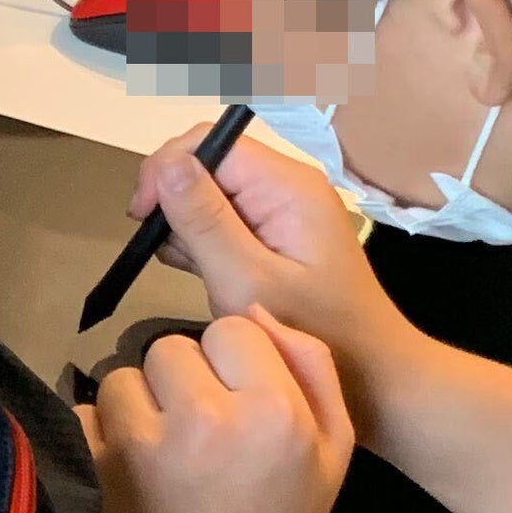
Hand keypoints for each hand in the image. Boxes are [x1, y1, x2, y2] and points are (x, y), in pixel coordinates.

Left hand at [80, 312, 353, 512]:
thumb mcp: (333, 446)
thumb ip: (310, 366)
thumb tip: (256, 309)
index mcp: (272, 410)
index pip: (230, 328)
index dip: (231, 362)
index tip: (234, 401)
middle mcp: (206, 419)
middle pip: (169, 348)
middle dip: (180, 381)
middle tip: (196, 431)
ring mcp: (142, 446)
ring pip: (122, 378)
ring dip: (137, 406)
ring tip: (162, 453)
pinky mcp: (97, 471)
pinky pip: (85, 415)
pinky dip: (101, 437)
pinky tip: (129, 471)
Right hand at [129, 119, 407, 378]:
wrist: (370, 369)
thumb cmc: (312, 330)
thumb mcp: (247, 279)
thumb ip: (204, 221)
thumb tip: (166, 164)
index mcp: (288, 185)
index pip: (212, 142)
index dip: (168, 169)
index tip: (141, 218)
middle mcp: (287, 184)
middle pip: (210, 161)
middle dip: (175, 199)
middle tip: (162, 249)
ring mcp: (283, 208)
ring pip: (212, 191)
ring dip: (188, 225)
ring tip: (195, 270)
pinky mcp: (277, 231)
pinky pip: (226, 217)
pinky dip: (204, 241)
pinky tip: (207, 274)